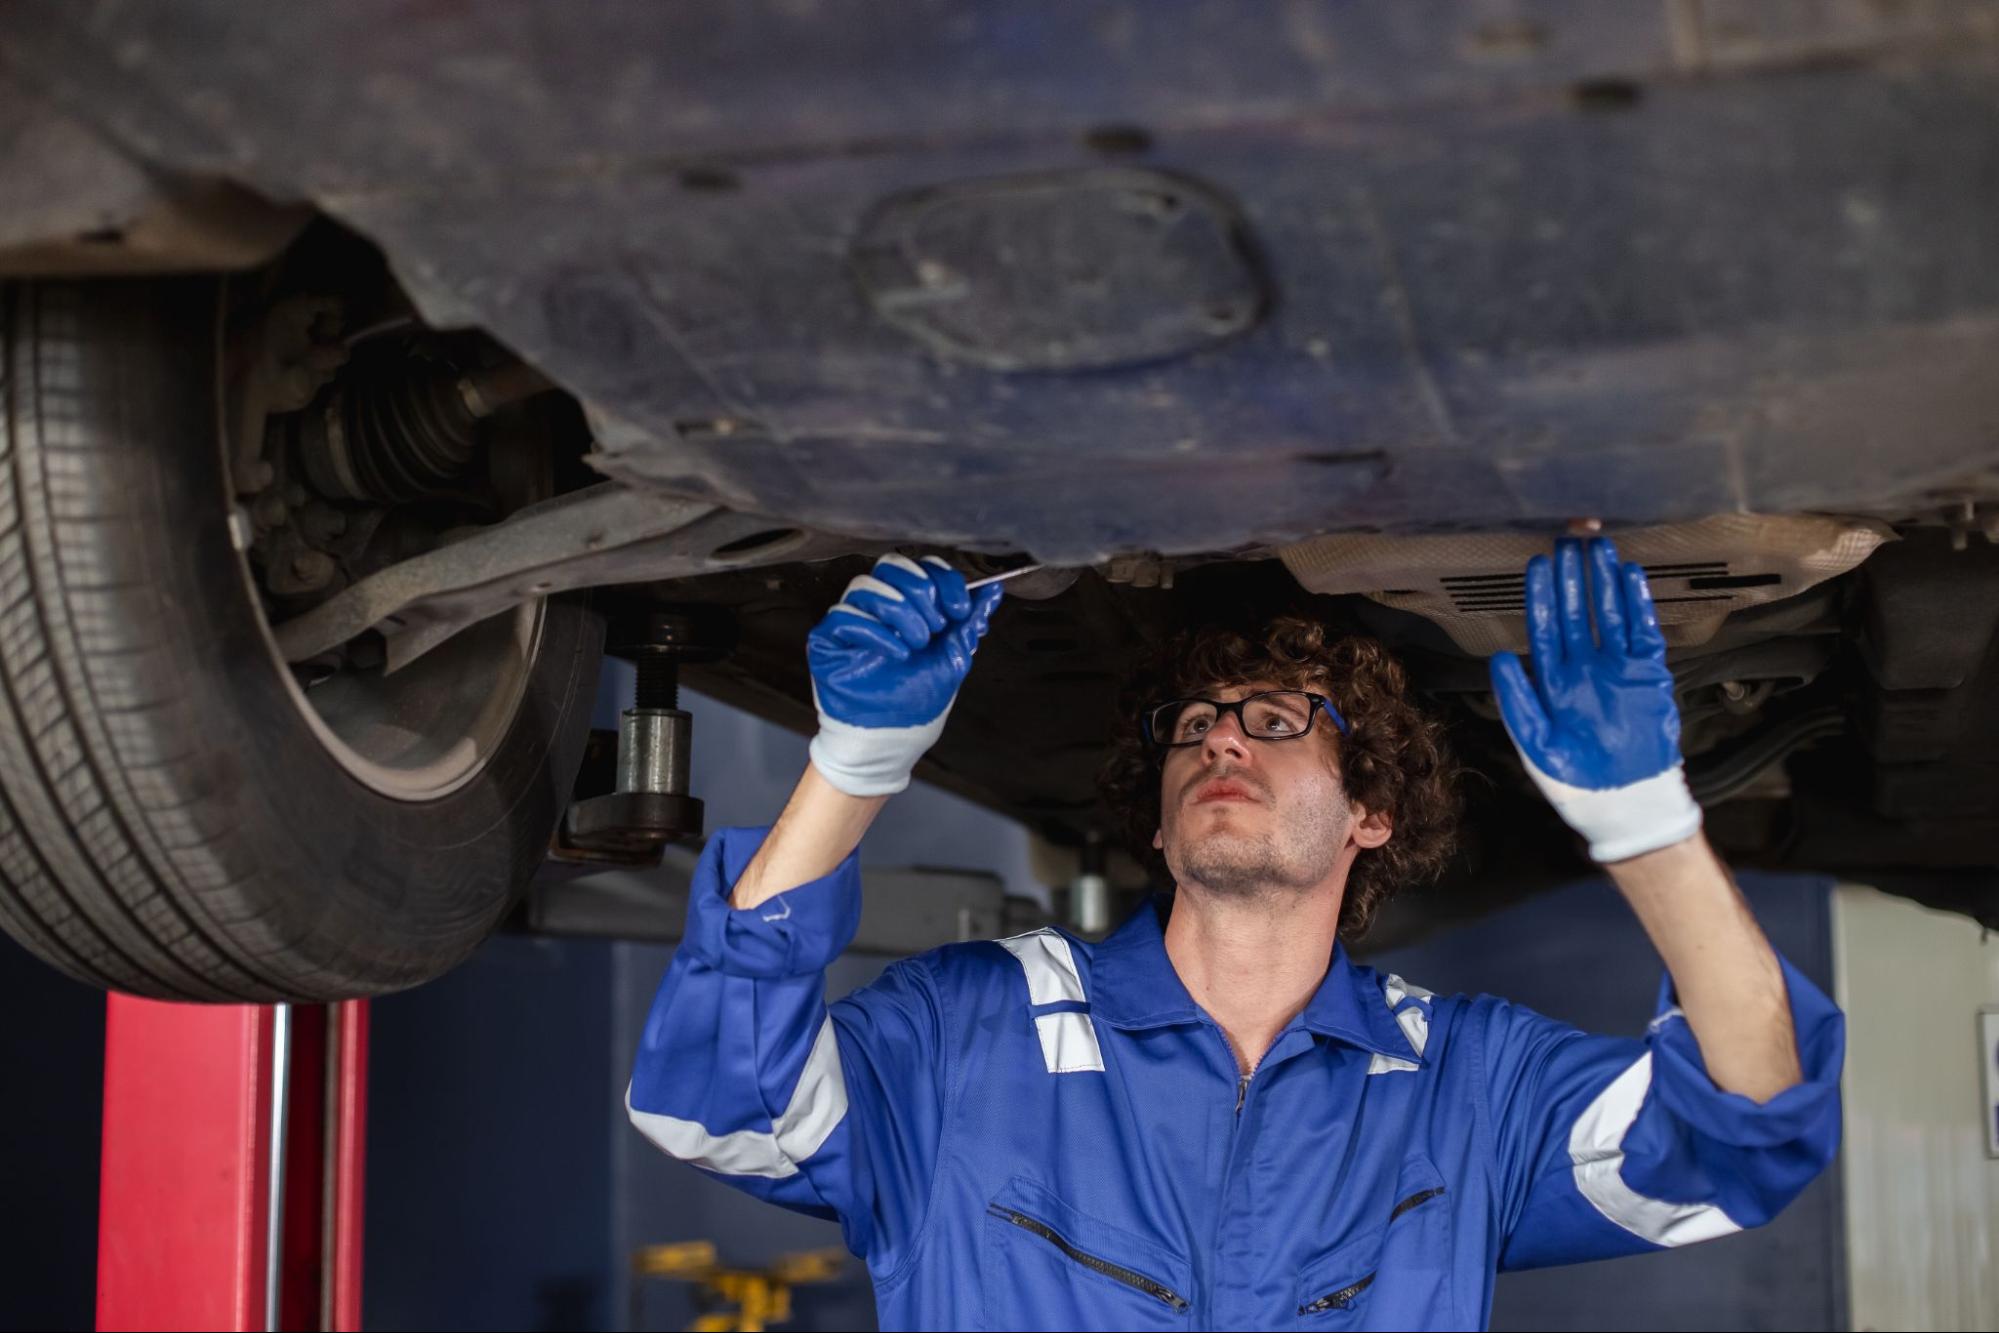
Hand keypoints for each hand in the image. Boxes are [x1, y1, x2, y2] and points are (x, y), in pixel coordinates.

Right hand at [806, 554, 1001, 795]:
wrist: (896, 736)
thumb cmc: (918, 697)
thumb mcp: (954, 656)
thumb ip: (970, 620)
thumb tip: (994, 589)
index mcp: (908, 602)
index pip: (920, 566)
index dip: (942, 579)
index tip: (960, 609)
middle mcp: (877, 605)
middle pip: (891, 566)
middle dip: (921, 592)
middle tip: (936, 627)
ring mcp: (851, 619)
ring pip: (866, 585)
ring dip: (901, 611)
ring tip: (917, 644)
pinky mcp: (827, 639)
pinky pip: (844, 615)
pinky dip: (877, 632)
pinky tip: (898, 654)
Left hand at [1488, 536, 1700, 862]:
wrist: (1624, 800)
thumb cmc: (1575, 779)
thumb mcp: (1537, 742)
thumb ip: (1517, 700)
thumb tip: (1498, 659)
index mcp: (1553, 681)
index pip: (1544, 628)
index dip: (1540, 597)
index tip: (1537, 565)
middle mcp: (1584, 668)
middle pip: (1576, 612)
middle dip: (1572, 578)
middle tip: (1570, 541)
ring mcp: (1617, 668)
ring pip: (1609, 614)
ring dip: (1604, 582)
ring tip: (1601, 549)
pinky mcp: (1648, 673)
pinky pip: (1643, 631)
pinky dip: (1638, 604)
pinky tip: (1630, 577)